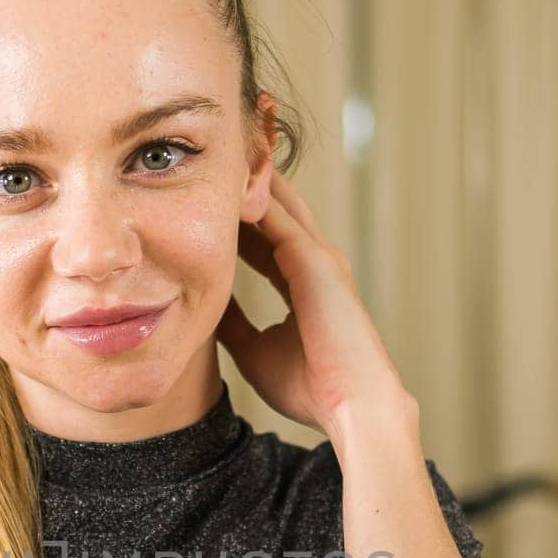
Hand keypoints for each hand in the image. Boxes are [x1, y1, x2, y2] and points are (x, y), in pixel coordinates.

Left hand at [217, 170, 413, 432]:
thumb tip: (205, 306)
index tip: (203, 204)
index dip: (238, 221)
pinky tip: (223, 180)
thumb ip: (233, 323)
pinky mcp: (316, 260)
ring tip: (216, 151)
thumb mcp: (255, 350)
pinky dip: (253, 198)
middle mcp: (315, 261)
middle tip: (212, 157)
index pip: (265, 239)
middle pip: (275, 210)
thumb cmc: (311, 388)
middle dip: (248, 185)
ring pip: (278, 203)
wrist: (353, 406)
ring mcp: (319, 257)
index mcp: (304, 282)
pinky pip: (277, 217)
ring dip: (250, 178)